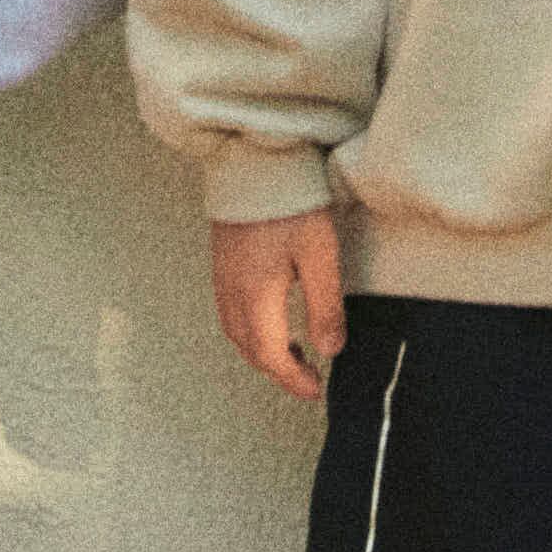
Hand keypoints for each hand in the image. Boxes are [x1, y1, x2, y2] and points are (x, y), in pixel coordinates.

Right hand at [209, 206, 346, 400]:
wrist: (255, 160)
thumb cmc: (291, 204)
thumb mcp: (320, 255)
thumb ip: (324, 306)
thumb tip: (329, 350)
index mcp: (256, 296)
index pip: (271, 356)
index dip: (293, 380)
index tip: (316, 391)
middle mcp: (232, 292)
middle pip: (249, 349)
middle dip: (277, 371)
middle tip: (307, 380)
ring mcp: (222, 276)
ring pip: (236, 333)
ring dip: (261, 353)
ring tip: (293, 356)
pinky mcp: (222, 261)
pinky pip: (229, 312)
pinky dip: (249, 331)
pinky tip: (269, 322)